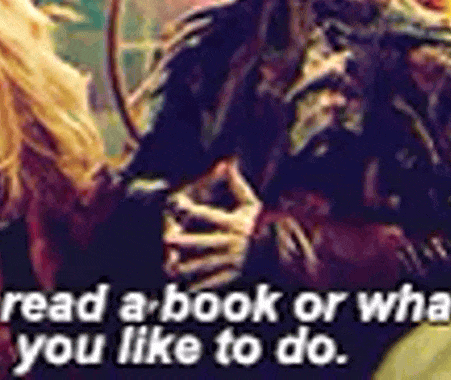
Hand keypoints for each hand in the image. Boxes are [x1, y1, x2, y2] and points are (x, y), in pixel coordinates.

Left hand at [163, 158, 261, 289]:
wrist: (283, 248)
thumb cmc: (262, 222)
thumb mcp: (251, 203)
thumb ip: (237, 185)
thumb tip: (228, 161)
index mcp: (236, 223)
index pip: (211, 215)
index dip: (194, 210)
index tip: (178, 205)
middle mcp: (235, 242)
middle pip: (207, 241)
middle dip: (187, 241)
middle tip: (167, 239)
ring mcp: (235, 260)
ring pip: (209, 263)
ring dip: (190, 266)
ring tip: (172, 266)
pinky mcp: (236, 274)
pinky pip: (218, 280)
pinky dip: (204, 285)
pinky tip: (188, 288)